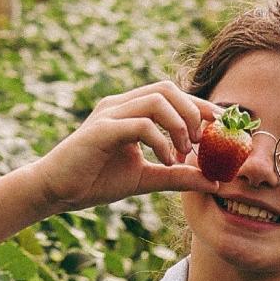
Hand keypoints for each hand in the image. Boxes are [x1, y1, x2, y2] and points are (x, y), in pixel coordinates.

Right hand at [31, 80, 222, 211]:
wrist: (56, 191)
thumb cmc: (96, 180)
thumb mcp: (147, 179)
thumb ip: (179, 176)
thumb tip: (215, 181)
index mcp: (131, 110)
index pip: (173, 95)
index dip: (201, 106)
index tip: (223, 128)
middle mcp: (120, 104)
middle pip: (168, 89)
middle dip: (193, 112)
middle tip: (201, 142)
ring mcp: (109, 114)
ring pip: (157, 100)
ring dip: (179, 126)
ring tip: (183, 154)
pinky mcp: (101, 130)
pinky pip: (140, 124)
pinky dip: (161, 141)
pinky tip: (166, 161)